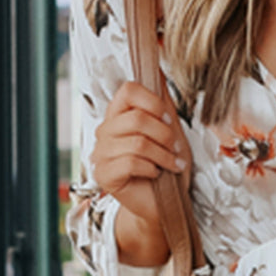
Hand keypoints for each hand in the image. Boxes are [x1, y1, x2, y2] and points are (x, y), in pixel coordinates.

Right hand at [91, 79, 189, 232]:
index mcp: (118, 116)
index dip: (152, 102)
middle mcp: (105, 132)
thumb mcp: (170, 132)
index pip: (128, 90)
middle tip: (174, 148)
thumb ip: (162, 103)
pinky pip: (132, 163)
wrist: (163, 204)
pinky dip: (152, 169)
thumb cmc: (165, 168)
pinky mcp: (104, 175)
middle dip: (164, 135)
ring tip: (171, 163)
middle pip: (136, 118)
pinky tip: (156, 174)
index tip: (167, 119)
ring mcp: (101, 154)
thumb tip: (158, 71)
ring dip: (163, 155)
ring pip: (137, 143)